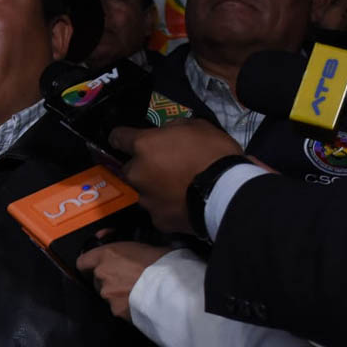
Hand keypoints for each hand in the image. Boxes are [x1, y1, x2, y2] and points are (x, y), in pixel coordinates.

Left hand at [76, 242, 170, 319]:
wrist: (169, 287)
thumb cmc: (160, 262)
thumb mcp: (141, 246)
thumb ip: (124, 252)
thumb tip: (123, 255)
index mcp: (106, 255)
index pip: (82, 262)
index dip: (87, 266)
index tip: (93, 267)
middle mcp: (101, 274)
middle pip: (96, 280)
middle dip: (107, 280)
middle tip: (124, 280)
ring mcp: (107, 294)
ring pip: (106, 294)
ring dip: (116, 293)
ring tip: (135, 292)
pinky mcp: (115, 310)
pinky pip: (117, 307)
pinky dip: (124, 306)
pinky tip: (138, 303)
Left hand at [109, 120, 242, 233]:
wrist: (229, 192)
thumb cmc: (213, 153)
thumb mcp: (196, 126)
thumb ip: (171, 130)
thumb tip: (164, 136)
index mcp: (143, 146)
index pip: (117, 137)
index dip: (122, 137)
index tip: (126, 140)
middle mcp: (136, 173)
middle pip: (129, 168)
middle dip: (141, 166)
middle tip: (163, 167)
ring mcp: (144, 199)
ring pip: (141, 190)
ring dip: (152, 187)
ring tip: (175, 188)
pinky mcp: (157, 220)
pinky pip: (157, 209)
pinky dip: (166, 206)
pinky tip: (182, 203)